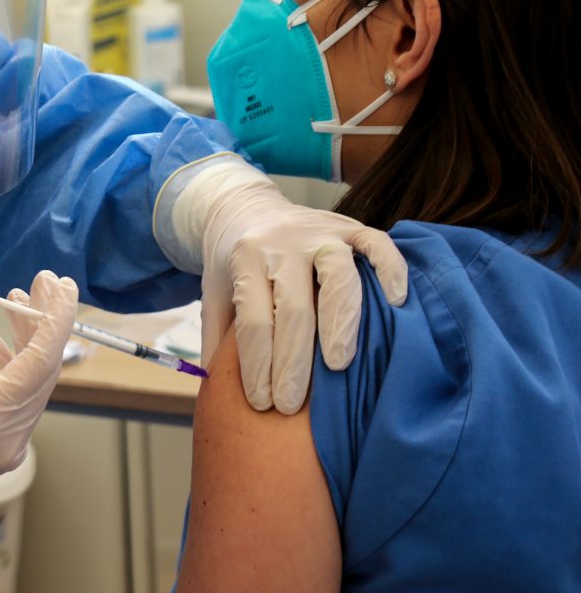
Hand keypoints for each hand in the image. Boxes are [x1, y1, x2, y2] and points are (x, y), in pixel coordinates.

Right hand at [0, 271, 77, 487]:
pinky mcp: (5, 450)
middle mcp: (7, 442)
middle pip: (43, 371)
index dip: (55, 318)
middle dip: (45, 323)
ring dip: (29, 341)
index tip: (61, 284)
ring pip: (35, 384)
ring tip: (16, 303)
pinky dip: (15, 367)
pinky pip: (22, 400)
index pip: (40, 362)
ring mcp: (9, 451)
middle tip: (41, 284)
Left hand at [200, 172, 405, 414]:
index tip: (263, 403)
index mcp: (245, 259)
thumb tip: (218, 389)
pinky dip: (391, 271)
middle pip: (294, 307)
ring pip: (338, 275)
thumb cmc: (232, 264)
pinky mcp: (350, 226)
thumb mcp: (214, 293)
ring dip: (340, 323)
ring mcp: (320, 231)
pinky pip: (377, 244)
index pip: (254, 321)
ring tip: (338, 365)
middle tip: (292, 404)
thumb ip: (218, 336)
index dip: (259, 366)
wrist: (245, 207)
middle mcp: (283, 243)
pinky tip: (396, 303)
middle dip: (293, 362)